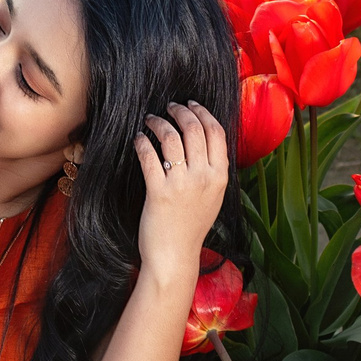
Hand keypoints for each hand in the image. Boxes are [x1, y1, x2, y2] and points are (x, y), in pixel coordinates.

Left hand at [132, 101, 229, 275]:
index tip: (191, 105)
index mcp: (220, 177)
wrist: (175, 256)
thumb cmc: (191, 227)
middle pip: (194, 129)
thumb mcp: (213, 197)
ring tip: (151, 120)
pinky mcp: (159, 192)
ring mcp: (182, 184)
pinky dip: (143, 142)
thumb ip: (212, 170)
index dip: (203, 113)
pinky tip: (139, 139)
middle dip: (180, 111)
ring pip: (171, 137)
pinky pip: (150, 156)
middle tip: (170, 107)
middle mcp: (204, 177)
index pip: (217, 132)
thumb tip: (202, 141)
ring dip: (159, 123)